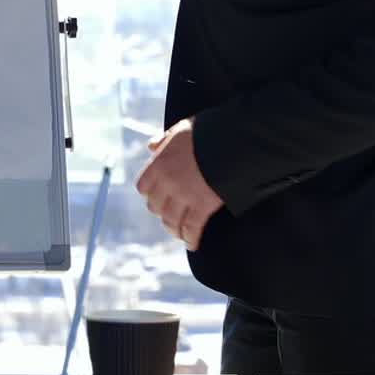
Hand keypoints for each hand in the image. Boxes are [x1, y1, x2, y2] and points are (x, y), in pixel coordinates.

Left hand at [135, 119, 222, 250]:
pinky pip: (192, 228)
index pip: (143, 187)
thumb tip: (151, 146)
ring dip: (174, 229)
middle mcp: (167, 182)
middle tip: (169, 214)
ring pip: (171, 220)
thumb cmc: (207, 133)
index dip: (149, 193)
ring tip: (178, 233)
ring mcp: (184, 196)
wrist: (232, 142)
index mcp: (159, 164)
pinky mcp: (202, 206)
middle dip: (161, 211)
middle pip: (155, 206)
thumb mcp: (180, 129)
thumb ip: (164, 140)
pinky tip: (192, 244)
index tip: (155, 196)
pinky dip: (191, 239)